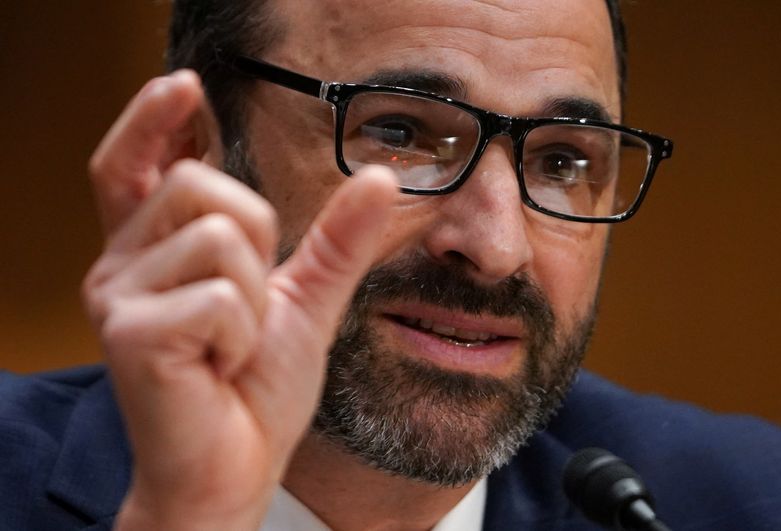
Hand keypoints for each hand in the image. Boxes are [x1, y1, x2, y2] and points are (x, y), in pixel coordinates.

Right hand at [82, 70, 395, 529]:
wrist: (236, 467)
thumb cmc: (255, 387)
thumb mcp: (304, 299)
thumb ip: (336, 239)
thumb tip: (379, 177)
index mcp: (156, 251)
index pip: (133, 163)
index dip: (152, 119)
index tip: (184, 87)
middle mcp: (121, 263)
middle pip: (202, 186)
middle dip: (256, 242)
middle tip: (244, 308)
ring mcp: (117, 296)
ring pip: (220, 236)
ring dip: (253, 299)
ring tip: (230, 343)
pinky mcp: (128, 332)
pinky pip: (220, 294)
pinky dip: (243, 335)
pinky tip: (220, 366)